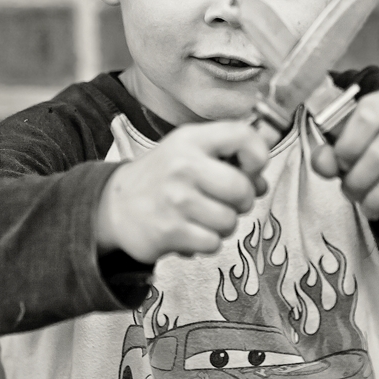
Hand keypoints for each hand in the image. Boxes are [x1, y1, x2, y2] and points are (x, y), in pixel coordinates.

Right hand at [96, 121, 268, 262]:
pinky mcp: (169, 231)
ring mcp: (175, 200)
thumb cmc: (164, 176)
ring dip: (223, 224)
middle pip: (242, 189)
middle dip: (242, 200)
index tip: (251, 168)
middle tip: (226, 200)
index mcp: (191, 139)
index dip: (258, 155)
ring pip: (229, 221)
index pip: (243, 136)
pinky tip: (190, 230)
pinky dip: (207, 241)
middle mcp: (183, 166)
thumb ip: (230, 156)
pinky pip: (213, 243)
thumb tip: (261, 182)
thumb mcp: (191, 150)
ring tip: (203, 216)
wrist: (117, 205)